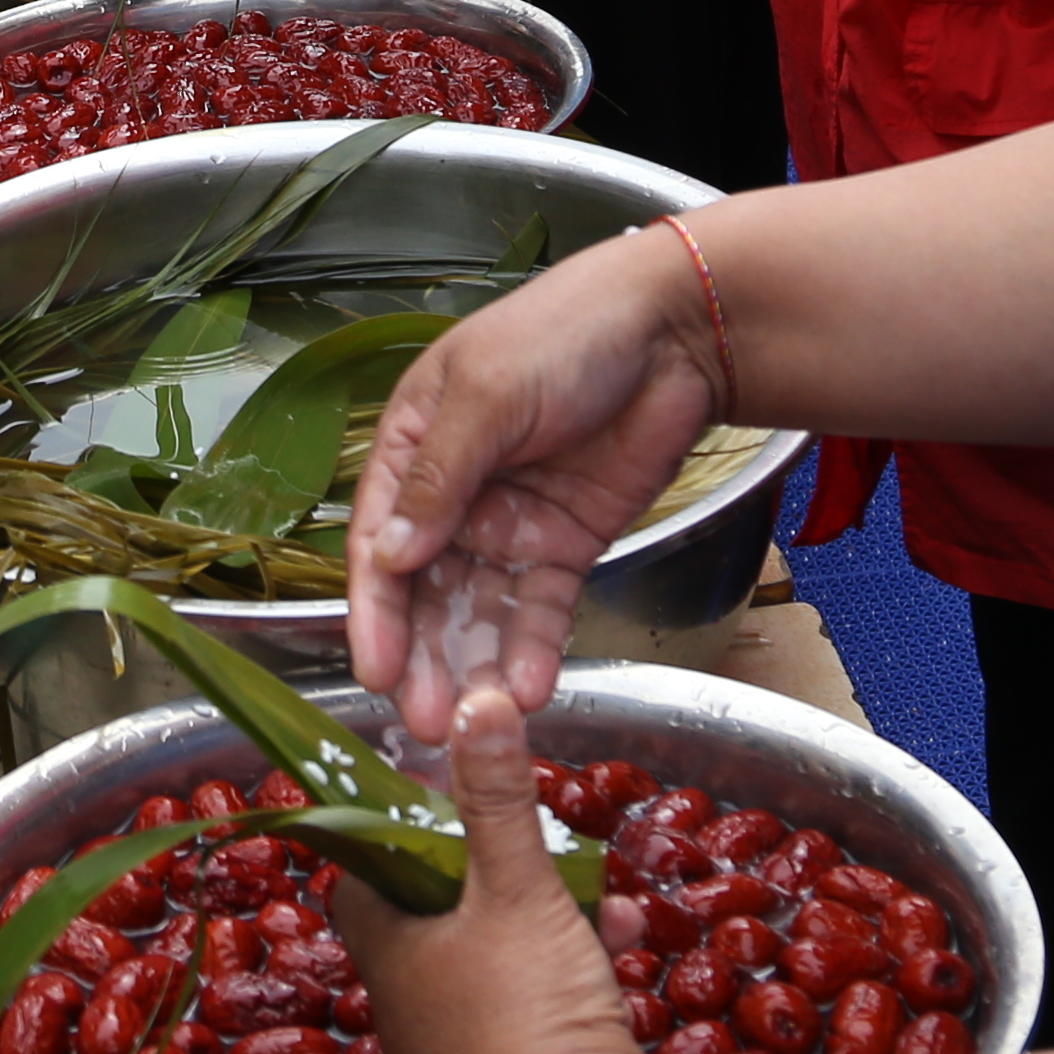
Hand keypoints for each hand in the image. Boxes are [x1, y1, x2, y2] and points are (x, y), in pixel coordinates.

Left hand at [334, 685, 645, 1053]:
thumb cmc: (526, 1013)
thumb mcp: (518, 887)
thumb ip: (498, 798)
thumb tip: (477, 705)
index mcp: (389, 959)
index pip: (362, 879)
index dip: (396, 834)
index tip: (442, 803)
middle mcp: (410, 1016)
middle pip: (439, 920)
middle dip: (498, 876)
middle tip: (541, 849)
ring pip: (496, 965)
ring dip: (549, 924)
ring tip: (603, 902)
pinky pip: (533, 1014)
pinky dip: (572, 976)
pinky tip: (622, 952)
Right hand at [341, 225, 725, 744]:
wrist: (677, 330)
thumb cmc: (568, 331)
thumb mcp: (488, 392)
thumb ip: (440, 477)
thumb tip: (390, 557)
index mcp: (414, 445)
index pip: (379, 540)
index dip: (376, 610)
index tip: (377, 670)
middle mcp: (454, 494)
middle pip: (427, 590)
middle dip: (424, 656)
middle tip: (428, 721)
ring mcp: (510, 525)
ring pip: (480, 611)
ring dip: (474, 665)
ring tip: (477, 722)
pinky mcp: (565, 546)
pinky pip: (540, 609)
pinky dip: (533, 649)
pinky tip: (531, 686)